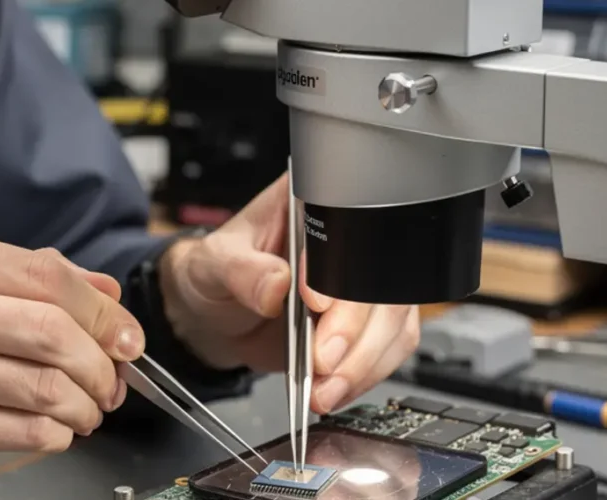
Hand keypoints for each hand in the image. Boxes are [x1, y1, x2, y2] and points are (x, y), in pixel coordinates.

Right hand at [0, 225, 142, 497]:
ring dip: (85, 403)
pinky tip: (54, 430)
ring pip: (43, 384)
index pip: (41, 273)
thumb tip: (104, 290)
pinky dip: (54, 433)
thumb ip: (12, 281)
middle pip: (51, 329)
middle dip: (102, 362)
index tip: (125, 333)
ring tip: (88, 409)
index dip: (100, 308)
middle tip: (114, 380)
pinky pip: (19, 429)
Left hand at [161, 173, 420, 414]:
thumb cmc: (214, 275)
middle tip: (322, 361)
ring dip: (363, 362)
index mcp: (314, 206)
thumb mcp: (214, 264)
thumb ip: (242, 271)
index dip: (341, 272)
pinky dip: (364, 375)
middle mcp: (348, 242)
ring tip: (326, 388)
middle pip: (381, 283)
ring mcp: (360, 286)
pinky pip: (388, 349)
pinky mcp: (364, 324)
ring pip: (394, 320)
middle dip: (355, 330)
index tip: (315, 305)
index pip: (349, 230)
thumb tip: (275, 284)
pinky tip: (334, 388)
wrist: (213, 316)